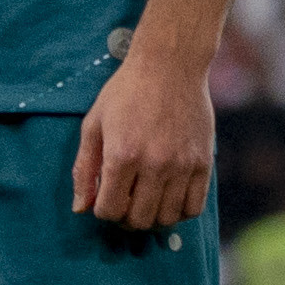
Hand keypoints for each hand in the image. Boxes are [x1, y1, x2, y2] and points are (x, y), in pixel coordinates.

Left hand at [68, 30, 218, 234]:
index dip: (102, 211)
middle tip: (125, 202)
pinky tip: (168, 197)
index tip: (104, 198)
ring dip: (152, 217)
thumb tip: (80, 208)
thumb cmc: (126, 92)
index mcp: (121, 155)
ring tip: (145, 201)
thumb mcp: (94, 124)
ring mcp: (182, 165)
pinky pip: (194, 207)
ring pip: (167, 218)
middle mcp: (154, 165)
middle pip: (139, 220)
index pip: (110, 210)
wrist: (170, 64)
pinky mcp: (203, 163)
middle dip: (126, 218)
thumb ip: (84, 169)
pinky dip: (179, 211)